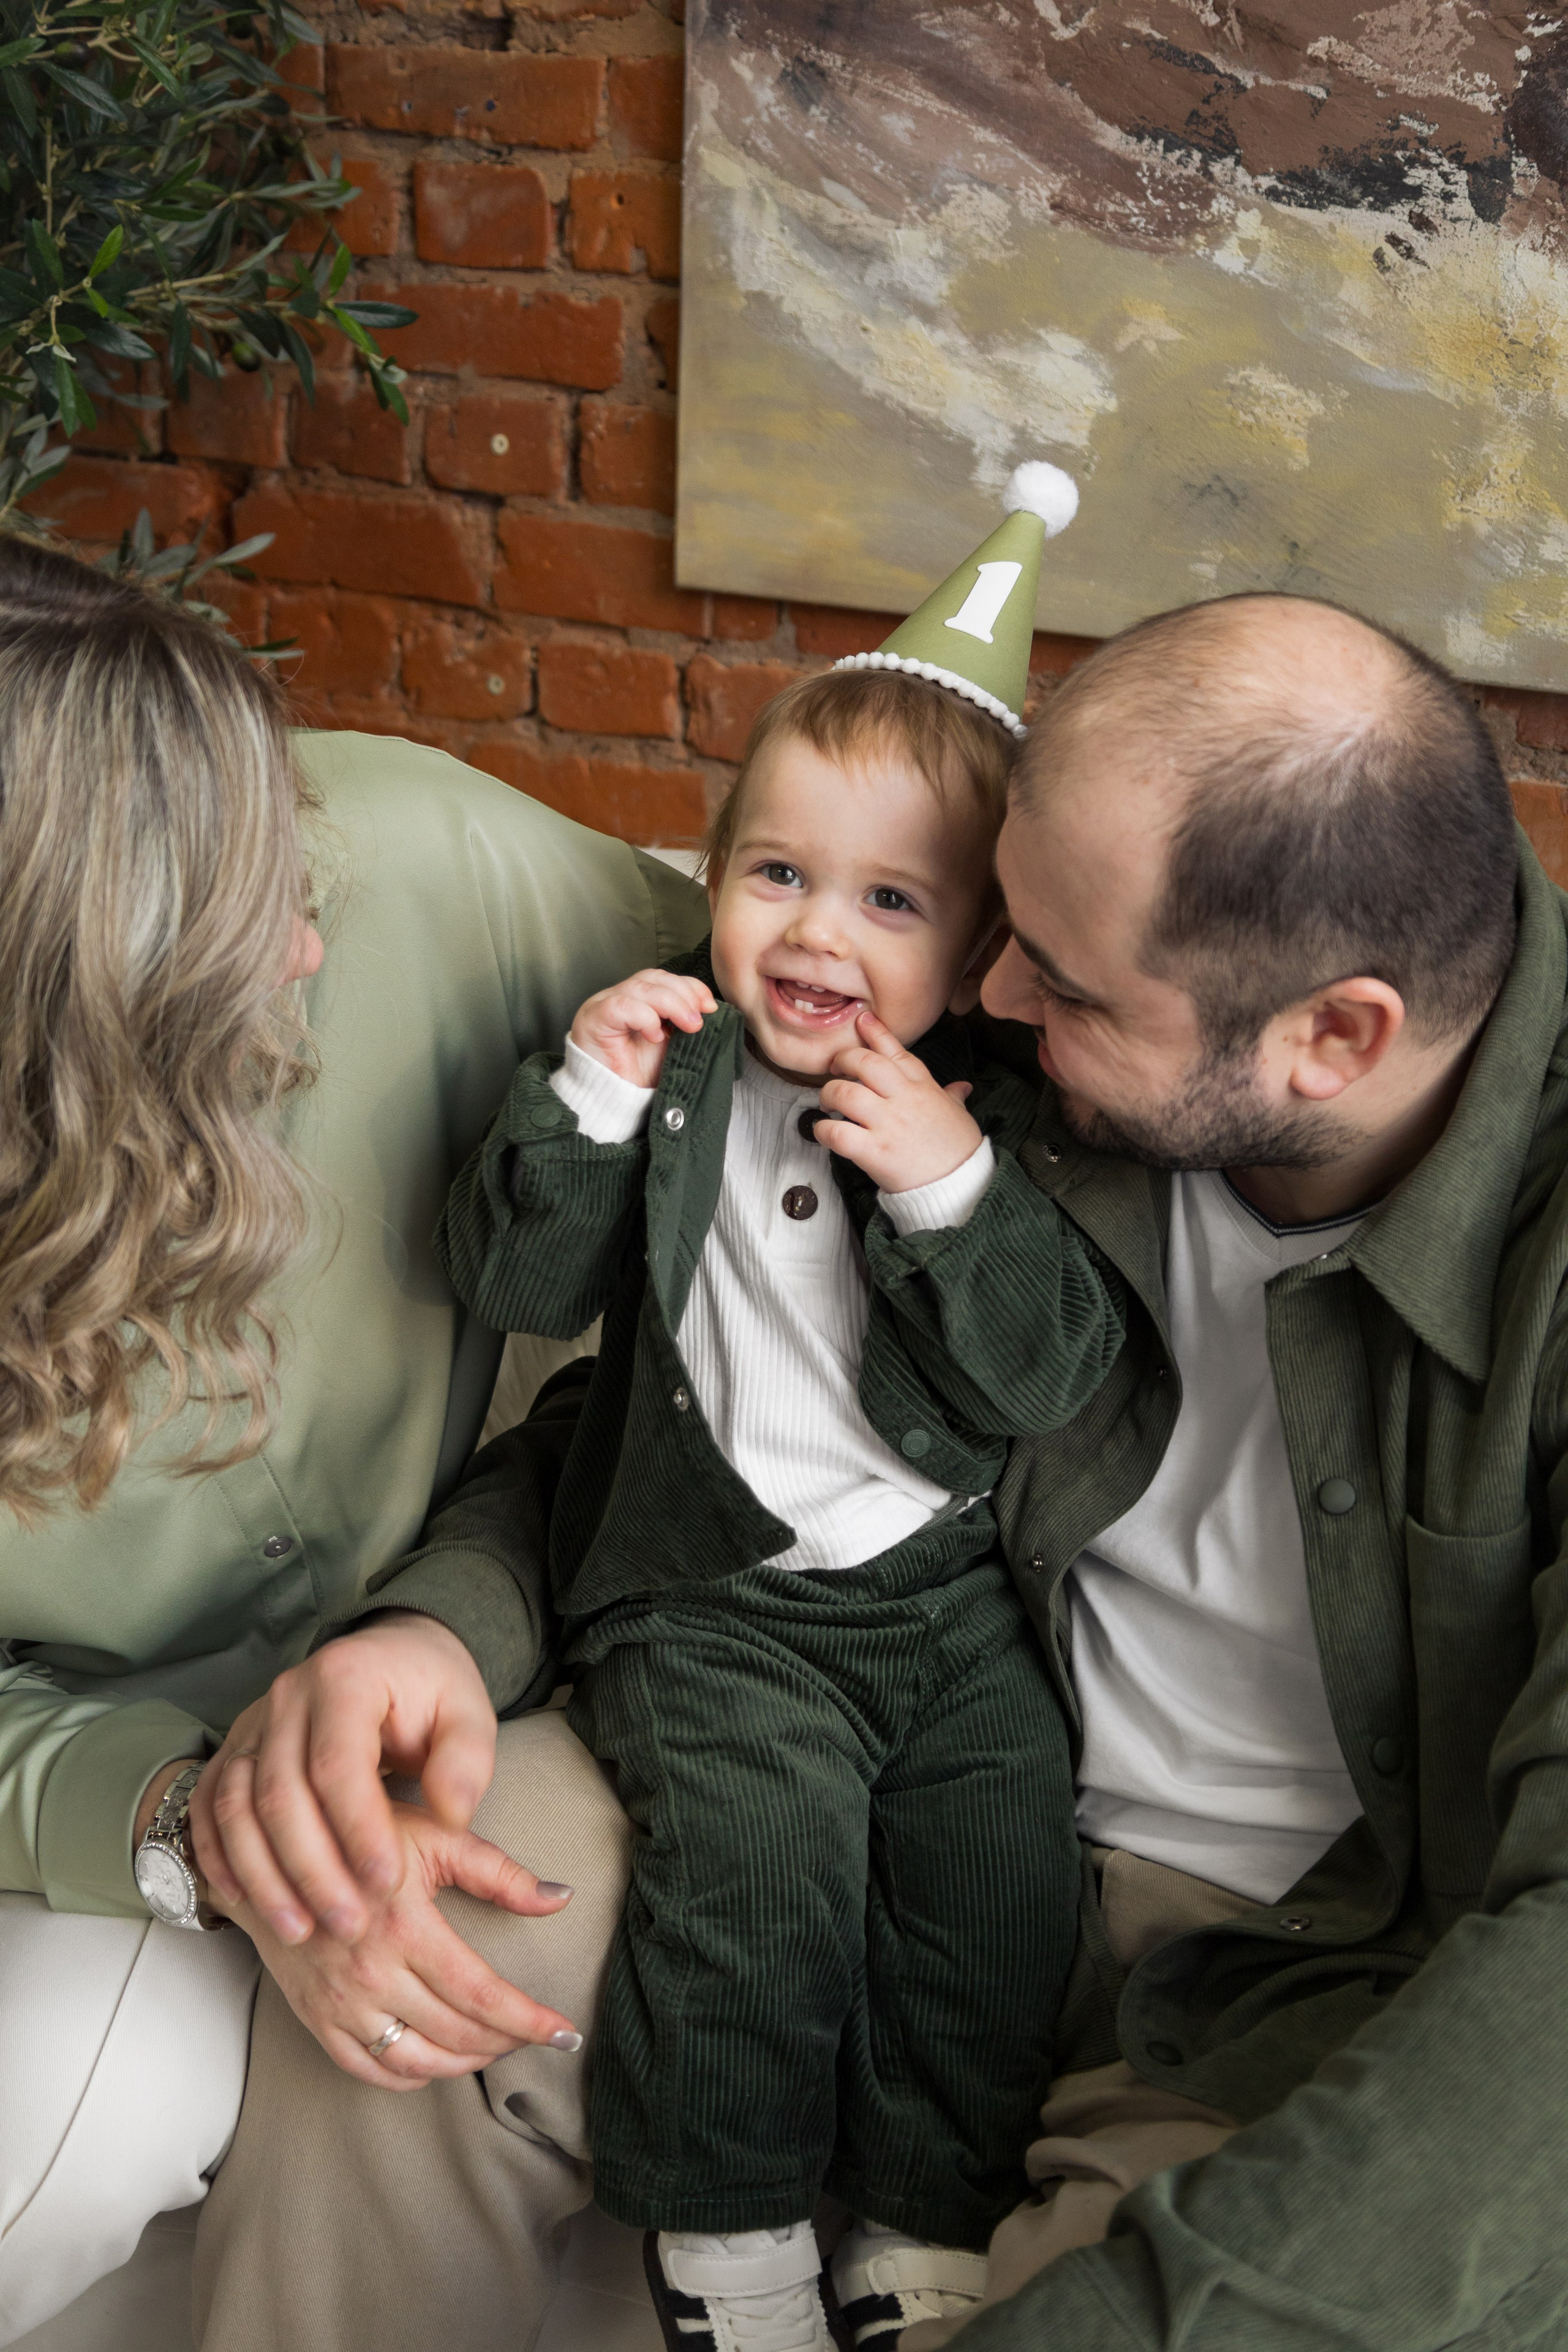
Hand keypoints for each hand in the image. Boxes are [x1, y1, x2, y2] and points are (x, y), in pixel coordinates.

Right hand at [189, 1613, 497, 1946]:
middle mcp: (289, 1695)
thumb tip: (453, 1814)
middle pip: (281, 1791)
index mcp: (347, 1678)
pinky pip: (209, 1805)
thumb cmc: (433, 1694)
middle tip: (350, 1924)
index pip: (338, 1763)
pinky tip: (243, 1901)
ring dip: (263, 1874)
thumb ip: (465, 1763)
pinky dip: (219, 1854)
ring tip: (300, 1930)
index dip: (359, 1829)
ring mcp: (255, 1721)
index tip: (388, 1883)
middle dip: (312, 1868)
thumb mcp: (469, 1715)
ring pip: (238, 1805)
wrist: (393, 1658)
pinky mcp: (236, 1747)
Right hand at [217, 1797, 581, 2088]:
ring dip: (465, 2063)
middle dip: (507, 2041)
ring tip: (496, 2048)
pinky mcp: (314, 2017)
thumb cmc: (364, 1835)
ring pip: (416, 2060)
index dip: (528, 2019)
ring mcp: (338, 2001)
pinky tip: (438, 2062)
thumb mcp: (434, 1837)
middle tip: (537, 2035)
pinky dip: (410, 2076)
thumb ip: (499, 1872)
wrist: (275, 1850)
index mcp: (405, 1925)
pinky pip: (367, 2069)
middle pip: (455, 2032)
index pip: (481, 1993)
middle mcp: (370, 1972)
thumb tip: (562, 1896)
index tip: (566, 2032)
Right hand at [569, 969, 715, 1088]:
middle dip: (684, 995)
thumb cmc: (639, 1074)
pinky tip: (655, 1036)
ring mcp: (603, 1004)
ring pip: (640, 988)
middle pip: (653, 978)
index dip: (689, 986)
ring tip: (688, 1028)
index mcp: (637, 999)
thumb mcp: (671, 1044)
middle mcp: (619, 996)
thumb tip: (710, 1009)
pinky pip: (621, 1006)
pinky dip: (644, 1017)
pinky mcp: (593, 1018)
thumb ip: (685, 1023)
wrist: (614, 1100)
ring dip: (671, 1004)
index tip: (710, 1007)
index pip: (664, 979)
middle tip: (698, 1022)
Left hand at [817, 1009, 982, 1191]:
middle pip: (864, 1063)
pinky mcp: (876, 1151)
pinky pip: (838, 1132)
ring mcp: (889, 1124)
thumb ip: (952, 1096)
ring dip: (828, 1095)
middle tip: (833, 1069)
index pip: (896, 1051)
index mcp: (923, 1086)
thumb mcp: (958, 1114)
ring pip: (845, 1093)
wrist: (960, 1185)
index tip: (861, 1020)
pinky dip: (823, 1130)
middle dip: (842, 1060)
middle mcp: (904, 1098)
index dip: (876, 1032)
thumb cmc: (958, 1150)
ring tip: (825, 1103)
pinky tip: (823, 1131)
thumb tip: (961, 1087)